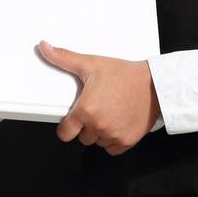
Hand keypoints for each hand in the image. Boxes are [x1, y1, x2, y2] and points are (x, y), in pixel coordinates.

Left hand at [36, 39, 159, 153]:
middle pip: (82, 138)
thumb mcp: (91, 64)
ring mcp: (113, 135)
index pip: (65, 133)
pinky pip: (112, 149)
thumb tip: (44, 47)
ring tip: (107, 114)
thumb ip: (64, 58)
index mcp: (86, 110)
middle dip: (85, 126)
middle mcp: (98, 126)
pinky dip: (112, 140)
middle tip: (95, 109)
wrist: (153, 83)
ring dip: (99, 133)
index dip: (66, 127)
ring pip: (97, 142)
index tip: (71, 121)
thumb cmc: (123, 74)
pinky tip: (117, 123)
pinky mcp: (127, 141)